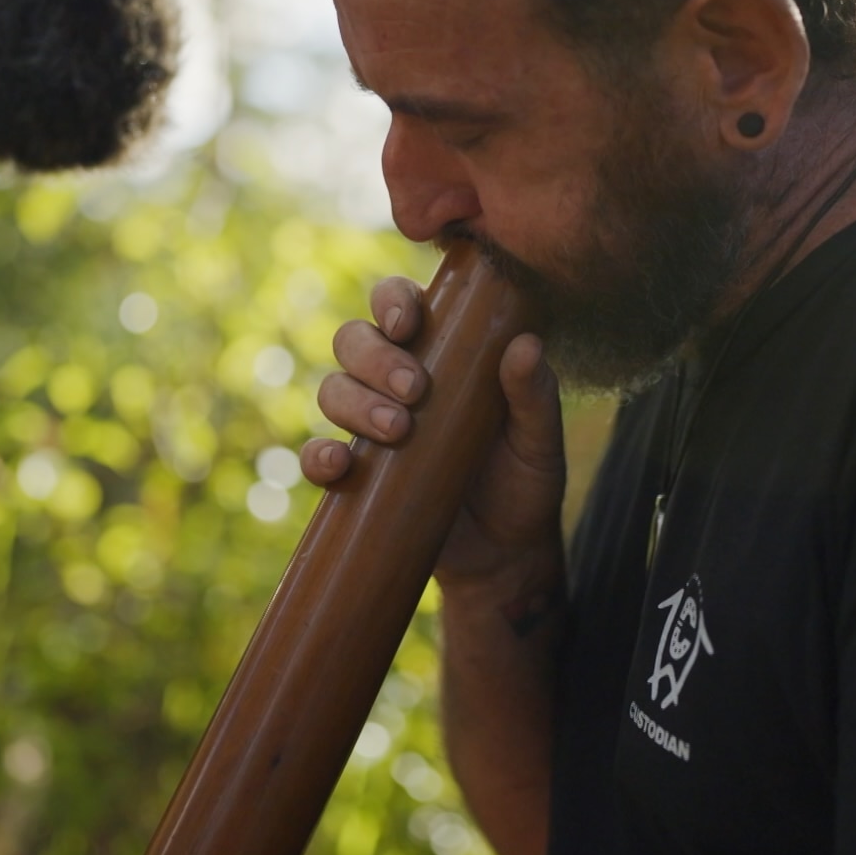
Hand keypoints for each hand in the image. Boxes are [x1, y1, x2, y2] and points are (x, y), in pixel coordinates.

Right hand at [299, 276, 566, 587]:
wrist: (505, 554)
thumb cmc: (525, 480)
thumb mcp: (539, 439)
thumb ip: (534, 395)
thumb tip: (526, 346)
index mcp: (438, 352)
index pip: (397, 303)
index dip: (391, 300)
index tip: (408, 323)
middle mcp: (393, 381)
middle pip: (354, 340)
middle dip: (375, 357)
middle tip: (414, 389)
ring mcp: (368, 427)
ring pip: (333, 389)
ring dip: (354, 401)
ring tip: (398, 430)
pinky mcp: (354, 476)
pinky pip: (316, 456)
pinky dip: (318, 456)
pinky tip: (340, 464)